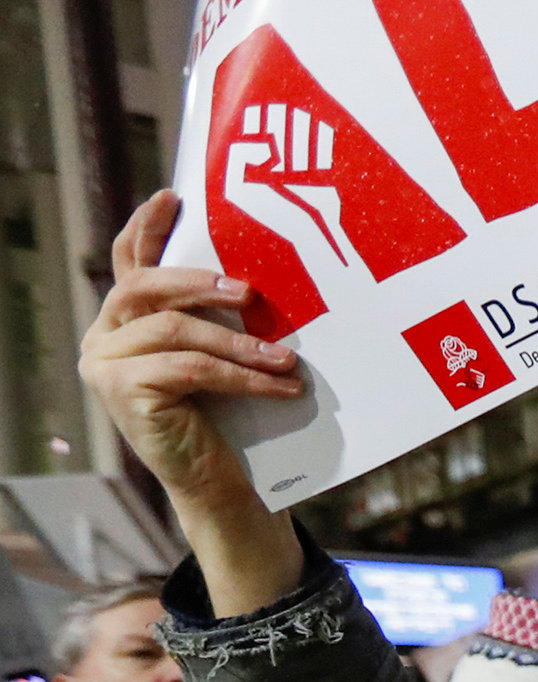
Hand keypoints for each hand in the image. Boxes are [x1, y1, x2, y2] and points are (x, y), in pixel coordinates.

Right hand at [78, 192, 307, 614]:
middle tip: (251, 293)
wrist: (218, 485)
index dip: (146, 228)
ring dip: (239, 343)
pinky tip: (282, 386)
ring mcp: (106, 365)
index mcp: (124, 322)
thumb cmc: (229, 417)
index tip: (172, 196)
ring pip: (174, 331)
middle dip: (199, 283)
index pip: (129, 264)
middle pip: (144, 288)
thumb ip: (217, 320)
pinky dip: (243, 376)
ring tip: (287, 358)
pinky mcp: (121, 392)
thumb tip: (256, 278)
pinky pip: (191, 369)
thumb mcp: (222, 357)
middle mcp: (104, 338)